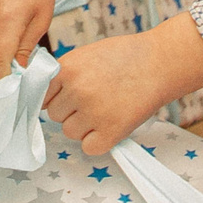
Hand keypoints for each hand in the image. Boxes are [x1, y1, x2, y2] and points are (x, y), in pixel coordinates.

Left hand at [43, 17, 202, 155]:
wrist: (160, 63)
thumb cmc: (126, 56)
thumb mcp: (87, 55)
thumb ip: (65, 74)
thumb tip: (45, 97)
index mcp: (67, 69)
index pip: (42, 96)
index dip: (57, 97)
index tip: (69, 96)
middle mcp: (76, 91)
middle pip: (55, 116)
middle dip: (71, 110)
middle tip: (95, 99)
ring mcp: (93, 112)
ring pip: (70, 132)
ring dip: (84, 126)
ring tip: (106, 109)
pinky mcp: (111, 131)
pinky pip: (89, 147)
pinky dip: (99, 141)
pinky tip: (111, 124)